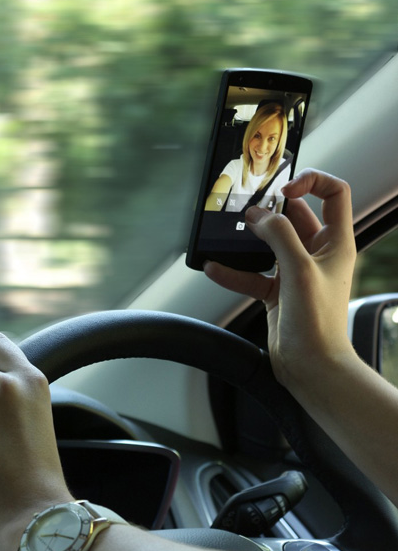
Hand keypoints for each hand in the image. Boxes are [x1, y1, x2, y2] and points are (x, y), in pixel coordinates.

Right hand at [204, 169, 356, 392]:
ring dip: (249, 240)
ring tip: (229, 232)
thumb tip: (258, 216)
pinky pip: (252, 275)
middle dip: (270, 210)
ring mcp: (296, 274)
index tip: (284, 188)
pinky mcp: (277, 293)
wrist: (311, 368)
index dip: (311, 182)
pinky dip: (234, 272)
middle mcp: (317, 254)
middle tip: (248, 207)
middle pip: (295, 217)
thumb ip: (279, 236)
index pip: (333, 194)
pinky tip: (215, 268)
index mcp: (335, 243)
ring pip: (270, 246)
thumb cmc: (319, 323)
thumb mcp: (299, 270)